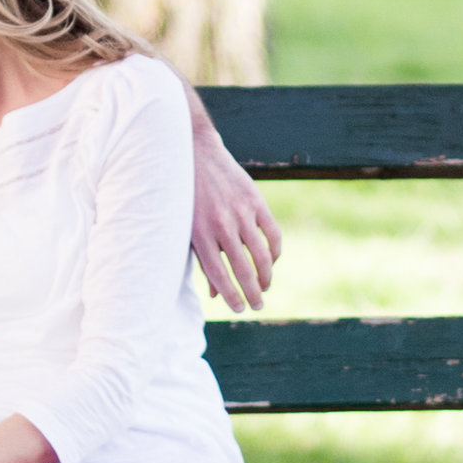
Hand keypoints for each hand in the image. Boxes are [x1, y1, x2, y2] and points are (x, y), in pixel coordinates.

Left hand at [191, 144, 282, 312]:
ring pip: (261, 255)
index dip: (231, 297)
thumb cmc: (187, 197)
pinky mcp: (255, 200)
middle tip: (257, 306)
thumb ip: (202, 260)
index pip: (219, 275)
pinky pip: (272, 233)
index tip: (239, 309)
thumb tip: (216, 294)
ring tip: (265, 288)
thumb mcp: (188, 228)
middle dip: (252, 294)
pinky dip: (275, 252)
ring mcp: (240, 212)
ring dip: (266, 277)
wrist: (196, 153)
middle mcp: (221, 224)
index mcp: (201, 234)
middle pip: (243, 270)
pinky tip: (271, 262)